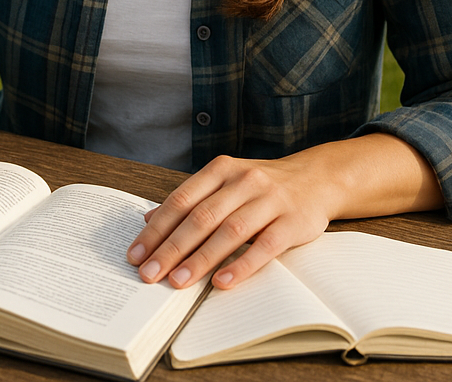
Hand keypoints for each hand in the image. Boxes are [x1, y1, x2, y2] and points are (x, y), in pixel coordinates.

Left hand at [127, 153, 330, 290]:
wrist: (316, 179)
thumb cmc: (260, 186)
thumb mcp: (224, 183)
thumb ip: (190, 200)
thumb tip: (149, 219)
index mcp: (221, 169)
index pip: (181, 200)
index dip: (156, 229)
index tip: (135, 254)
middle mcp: (243, 181)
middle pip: (201, 218)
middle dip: (171, 249)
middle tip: (149, 275)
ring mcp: (269, 200)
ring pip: (229, 231)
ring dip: (200, 259)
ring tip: (177, 282)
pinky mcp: (293, 222)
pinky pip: (265, 246)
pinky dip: (242, 265)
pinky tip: (223, 283)